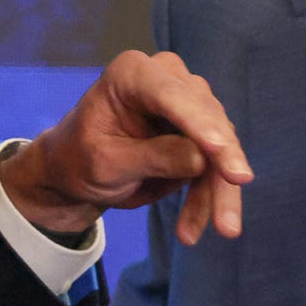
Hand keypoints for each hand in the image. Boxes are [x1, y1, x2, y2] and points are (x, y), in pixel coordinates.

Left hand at [0, 50, 253, 245]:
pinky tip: (192, 228)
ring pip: (220, 147)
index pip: (173, 96)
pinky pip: (215, 165)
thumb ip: (153, 157)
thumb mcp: (108, 164)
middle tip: (230, 212)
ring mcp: (187, 104)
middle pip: (208, 122)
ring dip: (219, 192)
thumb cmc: (79, 160)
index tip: (220, 151)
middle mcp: (167, 79)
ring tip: (222, 231)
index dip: (200, 124)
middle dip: (221, 169)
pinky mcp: (198, 133)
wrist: (75, 173)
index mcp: (134, 74)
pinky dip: (209, 197)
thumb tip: (202, 159)